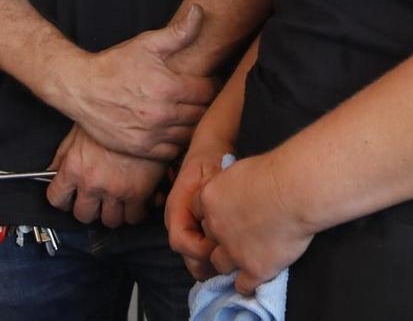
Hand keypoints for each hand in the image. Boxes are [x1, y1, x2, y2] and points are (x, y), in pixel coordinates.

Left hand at [45, 125, 166, 228]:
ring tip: (117, 200)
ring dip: (112, 212)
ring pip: (110, 221)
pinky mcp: (139, 193)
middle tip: (96, 200)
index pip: (57, 199)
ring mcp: (116, 190)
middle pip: (83, 215)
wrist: (142, 110)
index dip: (63, 200)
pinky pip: (135, 217)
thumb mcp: (79, 132)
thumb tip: (51, 170)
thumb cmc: (111, 115)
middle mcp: (92, 183)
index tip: (69, 198)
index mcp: (74, 167)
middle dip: (89, 209)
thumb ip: (63, 155)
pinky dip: (135, 212)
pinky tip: (136, 199)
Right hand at [58, 6, 216, 159]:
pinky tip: (172, 128)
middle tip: (199, 97)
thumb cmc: (114, 65)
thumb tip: (200, 12)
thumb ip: (178, 32)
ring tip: (188, 112)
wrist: (81, 88)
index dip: (212, 84)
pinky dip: (176, 141)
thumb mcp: (146, 43)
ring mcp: (151, 134)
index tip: (209, 81)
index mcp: (168, 87)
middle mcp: (162, 114)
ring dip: (192, 124)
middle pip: (201, 114)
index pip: (208, 91)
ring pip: (189, 134)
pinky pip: (172, 151)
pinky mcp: (141, 148)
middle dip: (204, 104)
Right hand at [164, 141, 230, 280]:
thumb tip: (217, 227)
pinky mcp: (196, 229)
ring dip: (214, 262)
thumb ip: (212, 200)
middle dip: (209, 263)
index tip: (224, 246)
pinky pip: (203, 251)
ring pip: (195, 258)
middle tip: (234, 260)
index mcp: (176, 209)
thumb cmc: (211, 160)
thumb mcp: (213, 176)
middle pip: (187, 256)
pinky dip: (217, 256)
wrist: (210, 148)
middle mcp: (177, 222)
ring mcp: (186, 227)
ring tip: (236, 258)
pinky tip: (234, 252)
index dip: (202, 250)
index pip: (180, 241)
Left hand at [196, 152, 314, 294]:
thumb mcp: (243, 169)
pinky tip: (254, 279)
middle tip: (237, 235)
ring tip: (242, 259)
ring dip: (229, 262)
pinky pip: (243, 285)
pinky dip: (247, 284)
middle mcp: (216, 227)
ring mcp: (233, 251)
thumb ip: (233, 185)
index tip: (227, 213)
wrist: (296, 191)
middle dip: (219, 238)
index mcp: (210, 198)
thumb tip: (240, 190)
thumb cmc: (276, 172)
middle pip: (208, 238)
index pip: (199, 210)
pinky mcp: (254, 269)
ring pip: (219, 264)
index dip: (213, 213)